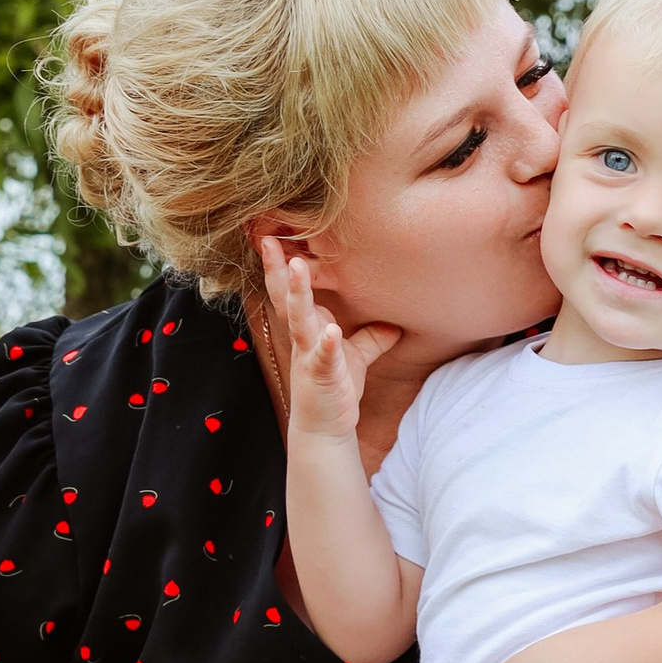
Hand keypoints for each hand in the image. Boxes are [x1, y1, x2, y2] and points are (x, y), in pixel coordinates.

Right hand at [259, 238, 398, 441]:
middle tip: (267, 238)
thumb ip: (370, 338)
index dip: (283, 263)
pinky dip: (326, 345)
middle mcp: (303, 337)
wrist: (326, 428)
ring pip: (300, 320)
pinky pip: (323, 357)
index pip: (292, 290)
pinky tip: (331, 332)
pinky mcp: (321, 377)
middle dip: (277, 268)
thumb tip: (394, 322)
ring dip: (298, 293)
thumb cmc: (335, 388)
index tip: (275, 234)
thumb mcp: (355, 357)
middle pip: (285, 297)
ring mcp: (309, 356)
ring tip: (297, 267)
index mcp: (308, 327)